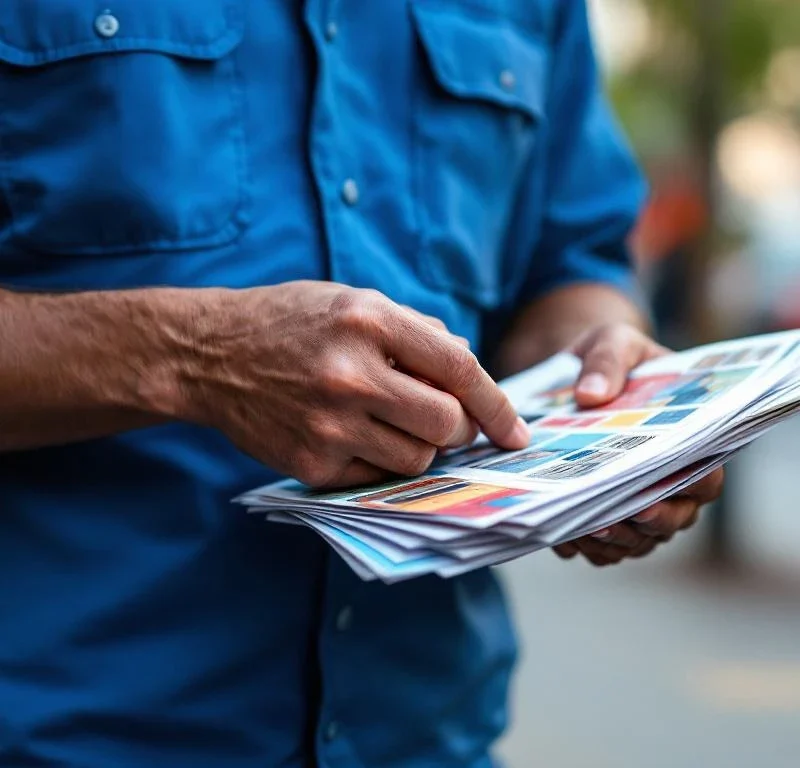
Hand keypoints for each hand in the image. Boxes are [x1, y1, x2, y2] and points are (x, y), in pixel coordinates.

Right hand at [181, 281, 527, 487]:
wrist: (209, 354)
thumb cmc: (290, 321)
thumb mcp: (354, 301)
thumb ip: (416, 331)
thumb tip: (467, 366)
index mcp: (369, 321)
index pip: (459, 369)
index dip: (497, 404)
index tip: (515, 430)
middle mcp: (350, 374)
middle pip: (446, 424)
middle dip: (459, 429)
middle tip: (447, 422)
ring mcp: (328, 424)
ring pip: (418, 460)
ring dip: (422, 447)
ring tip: (392, 422)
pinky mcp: (309, 463)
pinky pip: (377, 477)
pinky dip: (382, 461)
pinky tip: (358, 436)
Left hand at [551, 323, 724, 565]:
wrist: (574, 374)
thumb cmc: (608, 357)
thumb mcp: (611, 342)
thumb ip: (608, 361)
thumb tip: (591, 395)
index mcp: (689, 440)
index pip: (705, 480)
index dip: (683, 495)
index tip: (646, 499)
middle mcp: (671, 479)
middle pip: (671, 521)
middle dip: (641, 528)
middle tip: (604, 523)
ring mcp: (638, 501)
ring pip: (636, 541)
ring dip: (609, 542)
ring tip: (576, 532)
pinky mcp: (603, 512)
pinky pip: (601, 546)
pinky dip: (583, 547)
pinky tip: (560, 537)